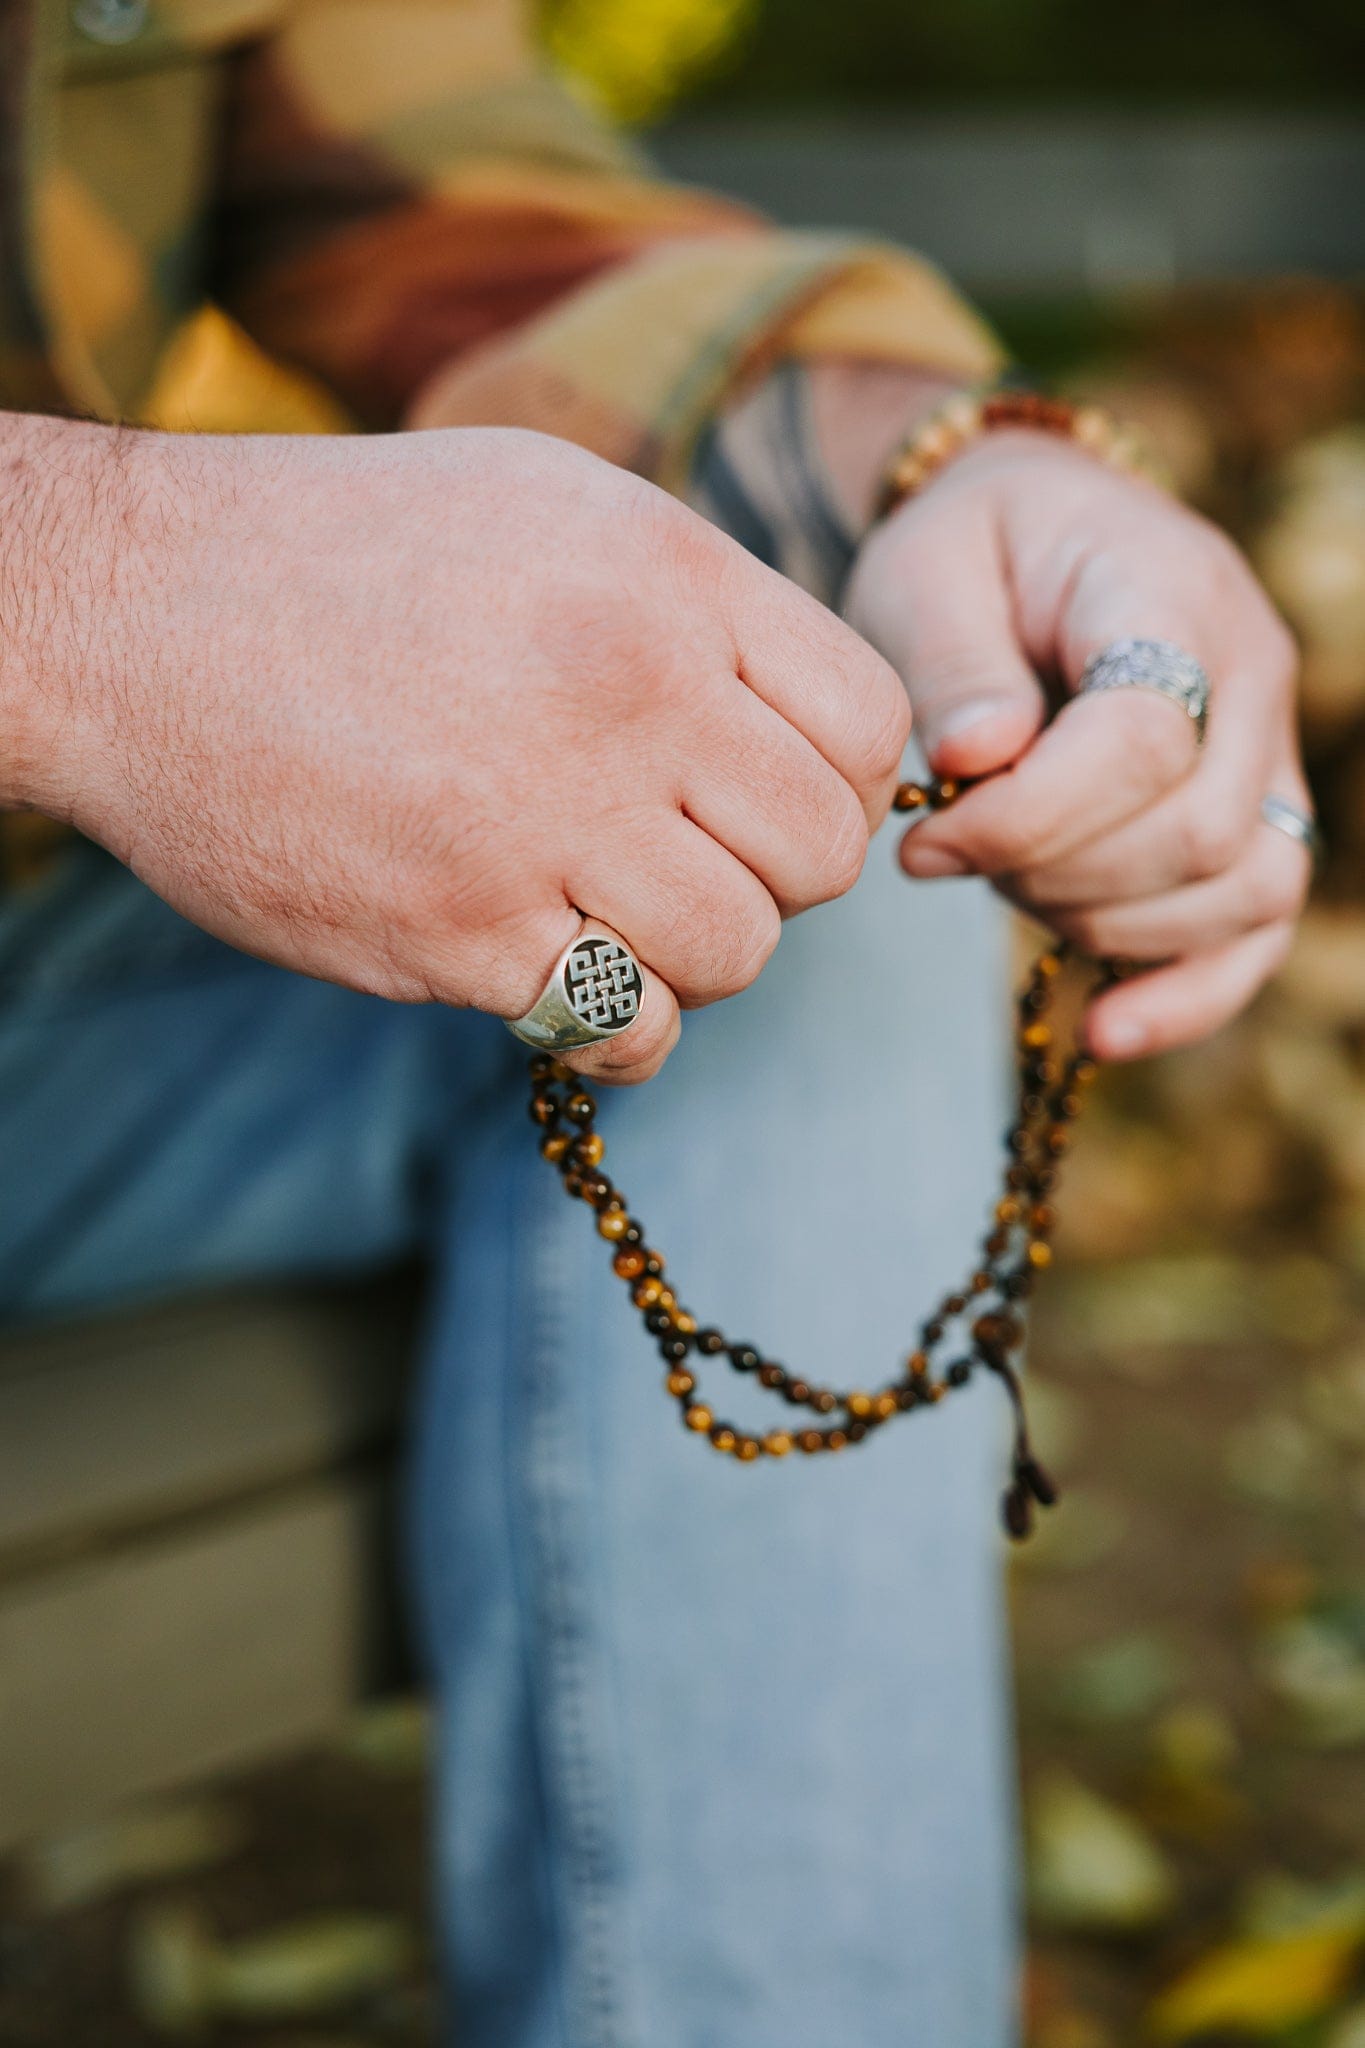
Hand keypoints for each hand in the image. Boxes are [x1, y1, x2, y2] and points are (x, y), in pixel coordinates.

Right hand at [7, 418, 907, 1082]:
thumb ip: (695, 600)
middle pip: (818, 854)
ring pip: (737, 954)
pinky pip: (628, 1029)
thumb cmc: (346, 553)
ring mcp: (541, 819)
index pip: (868, 723)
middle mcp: (626, 693)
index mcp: (666, 578)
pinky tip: (567, 980)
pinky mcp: (457, 931)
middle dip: (772, 877)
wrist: (134, 614)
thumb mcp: (547, 505)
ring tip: (619, 920)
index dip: (839, 780)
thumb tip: (799, 718)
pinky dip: (621, 1028)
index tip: (767, 795)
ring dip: (696, 959)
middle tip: (686, 861)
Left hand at [844, 429, 1309, 1059]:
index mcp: (1173, 593)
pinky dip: (1186, 995)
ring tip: (1004, 884)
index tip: (926, 838)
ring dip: (1104, 924)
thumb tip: (982, 756)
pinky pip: (1257, 932)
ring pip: (1243, 892)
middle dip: (1055, 875)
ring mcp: (1268, 754)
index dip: (1029, 816)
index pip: (1144, 740)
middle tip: (953, 854)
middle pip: (1197, 834)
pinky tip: (1103, 1029)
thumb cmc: (968, 553)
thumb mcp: (926, 573)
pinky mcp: (1254, 821)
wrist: (1026, 536)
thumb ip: (954, 664)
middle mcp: (1251, 675)